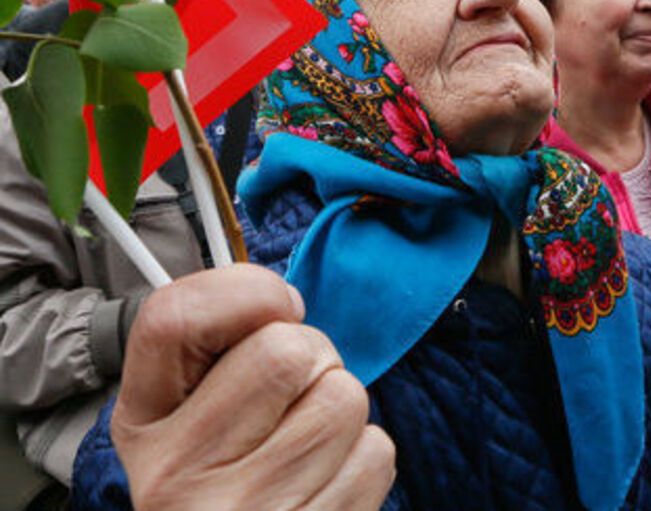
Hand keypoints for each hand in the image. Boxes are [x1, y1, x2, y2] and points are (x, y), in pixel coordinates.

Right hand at [111, 265, 394, 509]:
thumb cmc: (228, 479)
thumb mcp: (193, 411)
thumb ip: (224, 347)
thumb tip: (287, 302)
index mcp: (144, 425)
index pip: (174, 317)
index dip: (245, 292)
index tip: (275, 308)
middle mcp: (178, 473)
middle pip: (288, 349)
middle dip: (313, 359)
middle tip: (291, 399)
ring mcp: (245, 508)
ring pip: (344, 396)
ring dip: (339, 411)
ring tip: (305, 449)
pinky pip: (375, 451)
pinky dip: (363, 458)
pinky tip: (324, 483)